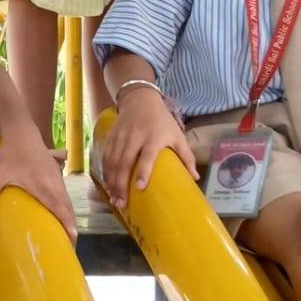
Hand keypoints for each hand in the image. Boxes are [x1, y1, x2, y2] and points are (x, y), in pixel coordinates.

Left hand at [0, 123, 76, 243]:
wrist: (21, 129)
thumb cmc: (9, 153)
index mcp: (45, 187)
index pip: (62, 211)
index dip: (69, 227)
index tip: (72, 242)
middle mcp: (55, 183)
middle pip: (68, 208)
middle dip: (71, 226)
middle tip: (69, 245)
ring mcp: (57, 175)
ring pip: (67, 199)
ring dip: (68, 214)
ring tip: (67, 232)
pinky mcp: (56, 169)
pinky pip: (64, 189)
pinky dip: (65, 202)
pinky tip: (62, 209)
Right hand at [100, 87, 197, 208]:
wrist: (140, 98)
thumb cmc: (161, 120)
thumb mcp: (177, 134)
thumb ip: (186, 155)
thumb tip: (195, 178)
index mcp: (153, 137)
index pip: (147, 156)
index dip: (143, 171)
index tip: (140, 188)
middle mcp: (135, 137)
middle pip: (125, 161)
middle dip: (121, 183)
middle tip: (121, 203)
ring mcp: (121, 135)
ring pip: (113, 160)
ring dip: (111, 180)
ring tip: (113, 198)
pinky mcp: (111, 134)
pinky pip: (106, 154)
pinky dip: (104, 169)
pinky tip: (106, 183)